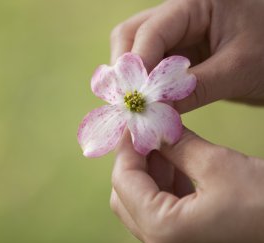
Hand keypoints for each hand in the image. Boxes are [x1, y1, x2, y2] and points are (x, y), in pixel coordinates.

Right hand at [110, 0, 263, 112]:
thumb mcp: (238, 70)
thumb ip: (193, 89)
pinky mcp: (179, 52)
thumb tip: (154, 112)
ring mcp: (177, 33)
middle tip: (128, 103)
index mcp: (195, 4)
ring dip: (133, 79)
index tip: (134, 99)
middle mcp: (179, 14)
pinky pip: (152, 66)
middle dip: (126, 70)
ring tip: (137, 107)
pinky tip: (149, 104)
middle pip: (132, 35)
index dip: (137, 65)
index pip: (150, 30)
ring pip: (137, 51)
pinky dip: (147, 86)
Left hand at [110, 129, 263, 242]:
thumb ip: (177, 144)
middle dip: (136, 160)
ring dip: (150, 170)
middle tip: (149, 131)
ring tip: (166, 143)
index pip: (123, 180)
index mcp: (162, 229)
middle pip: (125, 195)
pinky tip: (180, 163)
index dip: (127, 146)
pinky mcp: (186, 240)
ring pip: (141, 202)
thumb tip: (154, 125)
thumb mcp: (217, 165)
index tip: (134, 121)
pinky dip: (164, 184)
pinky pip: (161, 210)